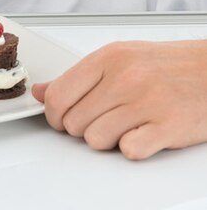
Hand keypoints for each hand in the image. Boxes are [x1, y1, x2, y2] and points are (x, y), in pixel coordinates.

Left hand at [31, 40, 206, 159]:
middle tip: (104, 117)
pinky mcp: (167, 127)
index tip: (62, 117)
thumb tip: (41, 92)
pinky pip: (128, 151)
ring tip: (127, 123)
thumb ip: (78, 77)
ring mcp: (146, 102)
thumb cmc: (166, 64)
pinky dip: (134, 148)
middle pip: (73, 122)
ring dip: (108, 139)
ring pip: (96, 140)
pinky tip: (145, 131)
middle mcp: (125, 77)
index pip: (58, 95)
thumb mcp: (119, 58)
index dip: (54, 114)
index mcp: (109, 57)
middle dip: (83, 127)